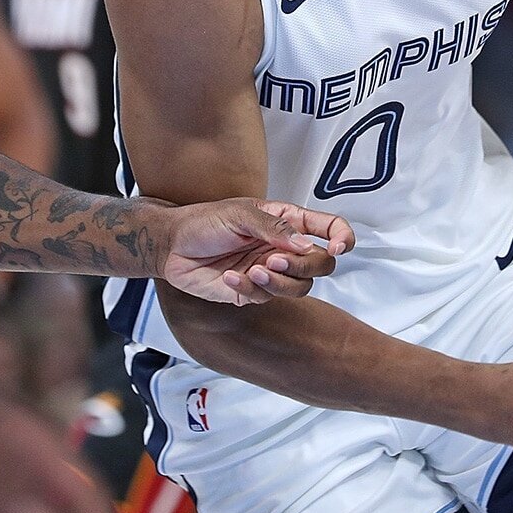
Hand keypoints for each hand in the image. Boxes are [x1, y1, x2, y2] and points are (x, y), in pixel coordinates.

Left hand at [159, 198, 354, 305]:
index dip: (341, 237)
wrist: (171, 246)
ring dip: (279, 282)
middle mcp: (283, 248)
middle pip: (320, 264)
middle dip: (303, 266)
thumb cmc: (204, 222)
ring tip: (252, 270)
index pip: (328, 228)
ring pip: (299, 287)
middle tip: (273, 260)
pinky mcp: (252, 292)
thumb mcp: (239, 214)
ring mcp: (270, 271)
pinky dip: (250, 289)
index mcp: (287, 222)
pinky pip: (266, 298)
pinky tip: (229, 277)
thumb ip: (275, 228)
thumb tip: (306, 245)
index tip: (337, 247)